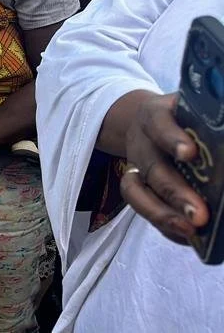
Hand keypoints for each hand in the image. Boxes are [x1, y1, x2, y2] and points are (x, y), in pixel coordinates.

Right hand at [119, 93, 208, 244]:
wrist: (148, 124)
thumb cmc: (182, 118)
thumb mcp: (195, 111)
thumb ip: (212, 122)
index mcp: (155, 115)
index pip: (158, 123)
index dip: (171, 139)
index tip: (189, 154)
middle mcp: (141, 142)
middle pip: (152, 167)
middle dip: (174, 192)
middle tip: (200, 214)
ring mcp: (134, 165)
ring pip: (136, 191)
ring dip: (162, 214)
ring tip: (191, 231)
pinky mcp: (135, 186)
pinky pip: (141, 208)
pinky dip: (163, 224)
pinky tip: (188, 236)